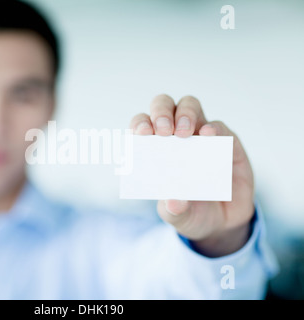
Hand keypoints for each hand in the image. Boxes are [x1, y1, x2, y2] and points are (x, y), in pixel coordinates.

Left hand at [130, 94, 254, 256]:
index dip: (140, 125)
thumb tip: (174, 201)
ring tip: (184, 133)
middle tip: (164, 131)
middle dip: (161, 113)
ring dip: (185, 114)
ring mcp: (201, 136)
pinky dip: (213, 128)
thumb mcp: (178, 216)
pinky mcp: (227, 142)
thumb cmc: (191, 212)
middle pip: (164, 106)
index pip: (142, 126)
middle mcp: (176, 136)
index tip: (141, 134)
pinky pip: (219, 126)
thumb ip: (174, 210)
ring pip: (189, 105)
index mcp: (155, 149)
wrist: (222, 223)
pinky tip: (208, 136)